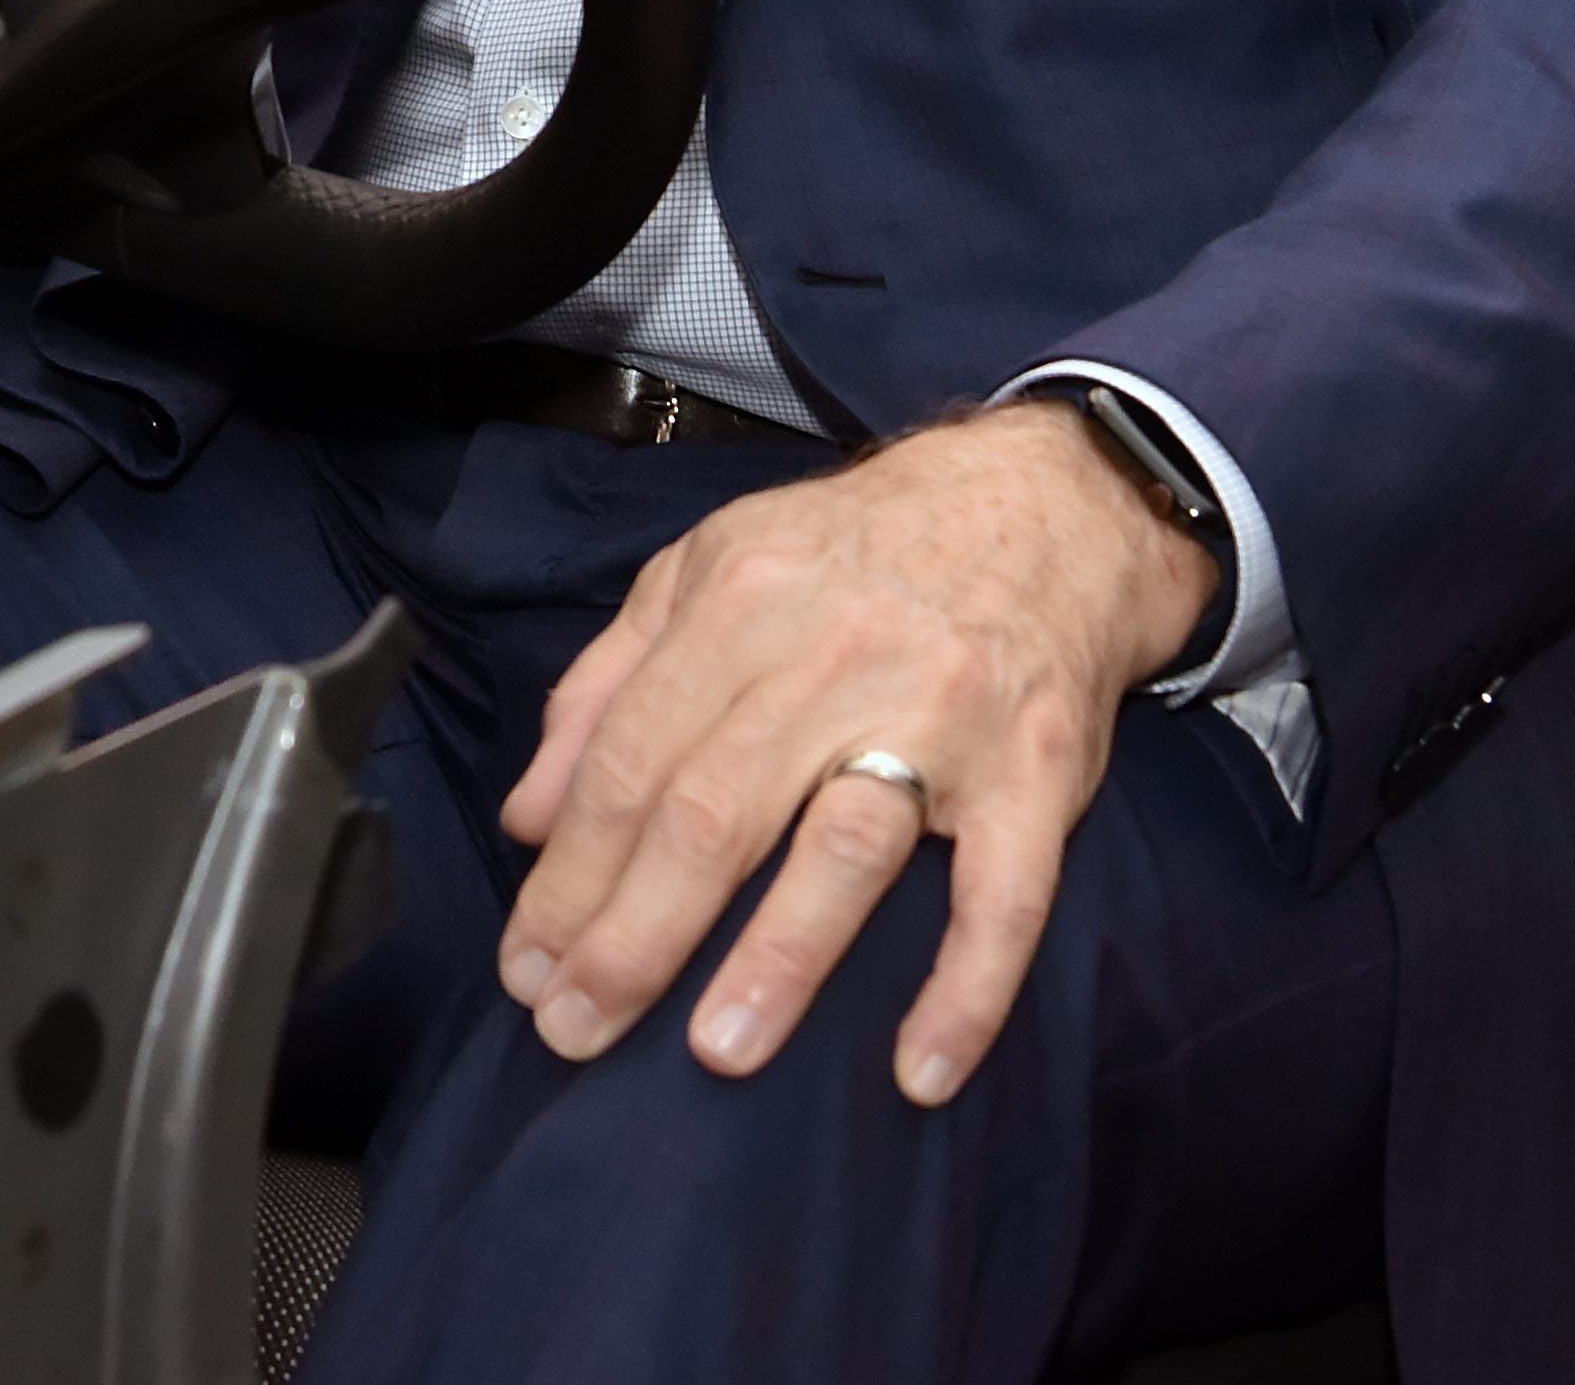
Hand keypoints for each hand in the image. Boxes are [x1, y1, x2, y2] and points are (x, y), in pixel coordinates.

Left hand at [493, 402, 1223, 1107]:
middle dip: (632, 935)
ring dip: (777, 960)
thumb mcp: (710, 569)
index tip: (528, 964)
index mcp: (743, 600)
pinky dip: (966, 988)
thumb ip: (609, 683)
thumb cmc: (859, 555)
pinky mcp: (1038, 769)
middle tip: (577, 1026)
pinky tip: (919, 1070)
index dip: (570, 873)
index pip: (631, 757)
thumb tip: (530, 817)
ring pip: (845, 846)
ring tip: (717, 1051)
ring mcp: (944, 713)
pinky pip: (1004, 895)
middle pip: (714, 810)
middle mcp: (836, 653)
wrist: (1046, 504)